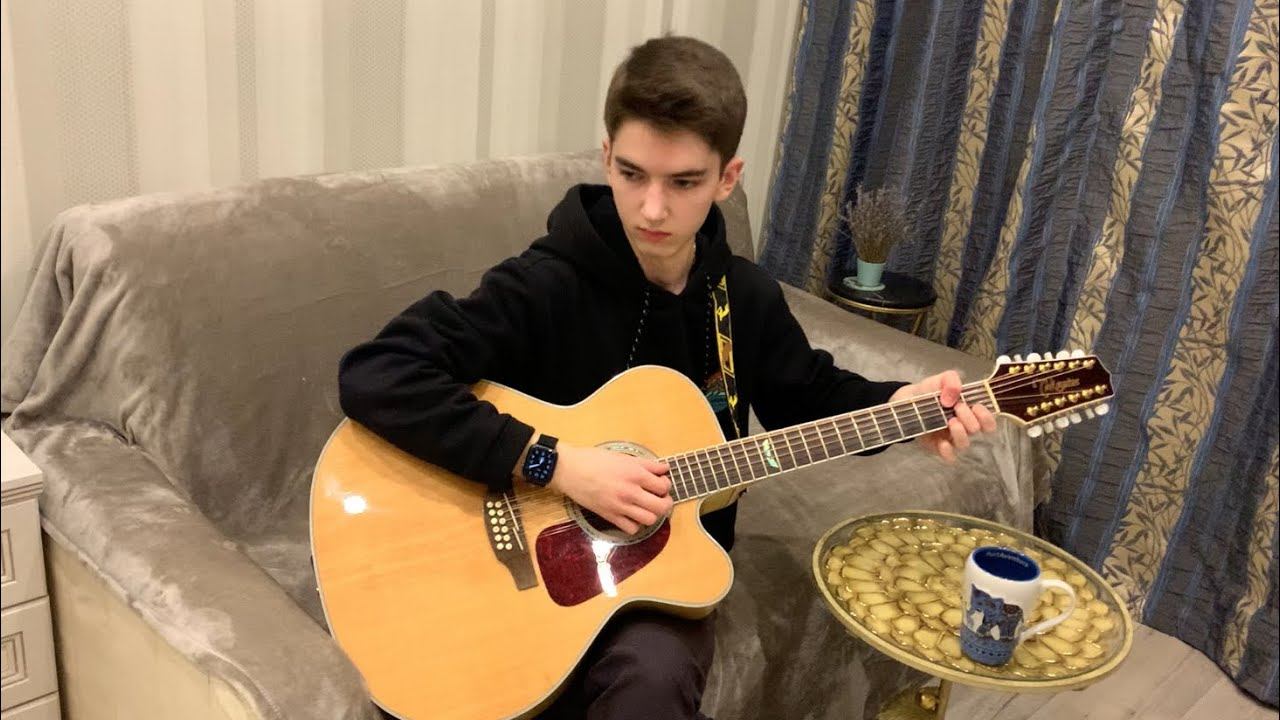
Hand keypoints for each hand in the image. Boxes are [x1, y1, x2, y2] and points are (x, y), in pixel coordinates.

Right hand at [549, 444, 672, 533]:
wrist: (570, 470)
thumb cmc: (594, 460)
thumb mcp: (623, 457)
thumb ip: (646, 464)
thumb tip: (664, 469)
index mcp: (635, 474)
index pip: (663, 486)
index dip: (666, 485)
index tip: (661, 482)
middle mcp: (630, 492)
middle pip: (661, 506)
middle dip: (666, 503)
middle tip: (660, 498)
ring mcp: (620, 507)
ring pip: (649, 520)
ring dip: (652, 514)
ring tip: (647, 507)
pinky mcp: (609, 516)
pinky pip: (631, 529)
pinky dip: (636, 524)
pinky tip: (632, 515)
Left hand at [891, 370, 996, 462]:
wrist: (908, 399)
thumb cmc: (931, 390)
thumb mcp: (942, 378)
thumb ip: (951, 380)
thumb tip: (951, 398)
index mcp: (970, 412)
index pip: (989, 422)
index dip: (986, 417)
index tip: (975, 406)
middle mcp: (964, 427)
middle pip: (977, 431)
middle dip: (970, 419)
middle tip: (958, 407)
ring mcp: (951, 438)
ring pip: (965, 444)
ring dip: (961, 433)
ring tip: (951, 421)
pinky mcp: (938, 447)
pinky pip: (949, 457)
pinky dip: (948, 452)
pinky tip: (943, 443)